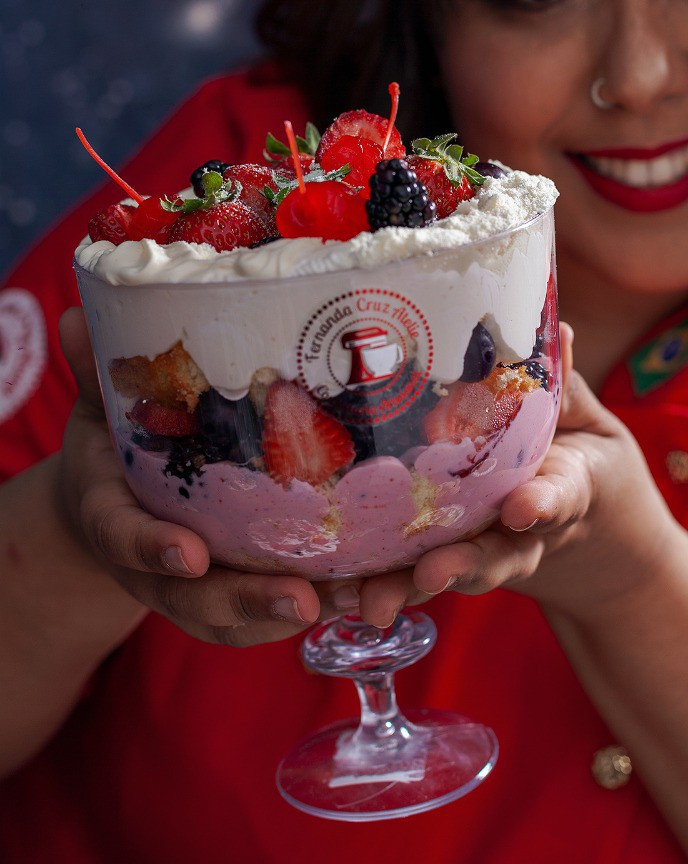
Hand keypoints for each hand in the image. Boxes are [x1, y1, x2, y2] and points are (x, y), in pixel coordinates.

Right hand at [57, 308, 347, 647]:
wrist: (110, 502)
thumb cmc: (112, 447)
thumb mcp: (97, 410)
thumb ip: (95, 372)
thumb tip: (75, 316)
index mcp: (113, 517)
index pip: (124, 538)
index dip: (153, 548)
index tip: (189, 552)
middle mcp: (156, 566)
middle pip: (196, 599)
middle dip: (248, 601)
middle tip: (299, 599)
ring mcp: (195, 587)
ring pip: (240, 617)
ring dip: (295, 613)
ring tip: (350, 599)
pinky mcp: (234, 589)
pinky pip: (270, 612)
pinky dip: (315, 607)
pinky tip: (367, 593)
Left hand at [354, 324, 678, 627]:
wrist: (595, 537)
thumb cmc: (584, 463)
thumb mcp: (590, 426)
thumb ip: (568, 385)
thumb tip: (557, 326)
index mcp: (565, 493)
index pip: (557, 499)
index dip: (542, 503)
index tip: (523, 508)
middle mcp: (523, 534)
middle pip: (494, 556)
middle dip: (462, 566)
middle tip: (431, 574)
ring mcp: (487, 553)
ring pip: (449, 575)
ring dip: (408, 589)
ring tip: (371, 604)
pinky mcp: (450, 559)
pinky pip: (415, 577)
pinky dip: (382, 587)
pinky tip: (341, 594)